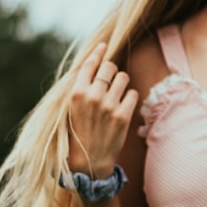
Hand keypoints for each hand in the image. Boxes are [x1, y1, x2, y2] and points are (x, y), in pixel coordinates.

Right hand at [67, 43, 138, 176]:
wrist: (89, 160)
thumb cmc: (80, 131)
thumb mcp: (73, 107)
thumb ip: (82, 87)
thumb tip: (95, 64)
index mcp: (76, 93)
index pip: (90, 64)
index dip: (99, 53)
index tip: (105, 46)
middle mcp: (92, 96)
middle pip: (110, 67)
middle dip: (112, 71)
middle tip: (110, 81)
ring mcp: (108, 105)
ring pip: (124, 78)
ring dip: (122, 83)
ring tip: (117, 95)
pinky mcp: (123, 115)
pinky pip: (133, 93)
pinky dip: (130, 98)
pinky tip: (123, 106)